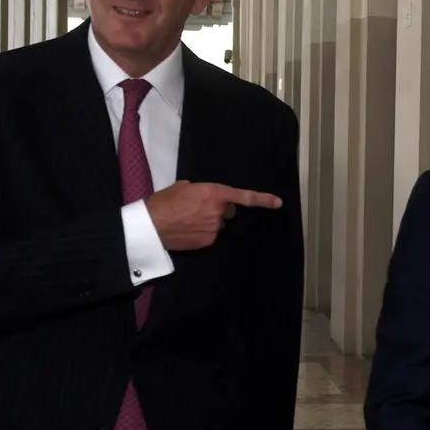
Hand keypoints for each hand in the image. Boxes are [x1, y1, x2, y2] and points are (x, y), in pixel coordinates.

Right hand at [145, 180, 281, 250]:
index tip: (278, 203)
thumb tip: (204, 196)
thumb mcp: (183, 187)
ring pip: (219, 225)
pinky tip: (188, 230)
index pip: (244, 197)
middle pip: (229, 212)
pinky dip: (202, 233)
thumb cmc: (164, 202)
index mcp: (214, 193)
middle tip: (199, 208)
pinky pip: (211, 236)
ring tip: (189, 220)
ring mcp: (214, 229)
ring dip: (210, 222)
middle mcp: (218, 212)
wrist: (151, 225)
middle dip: (219, 210)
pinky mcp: (207, 242)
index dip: (263, 200)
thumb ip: (200, 190)